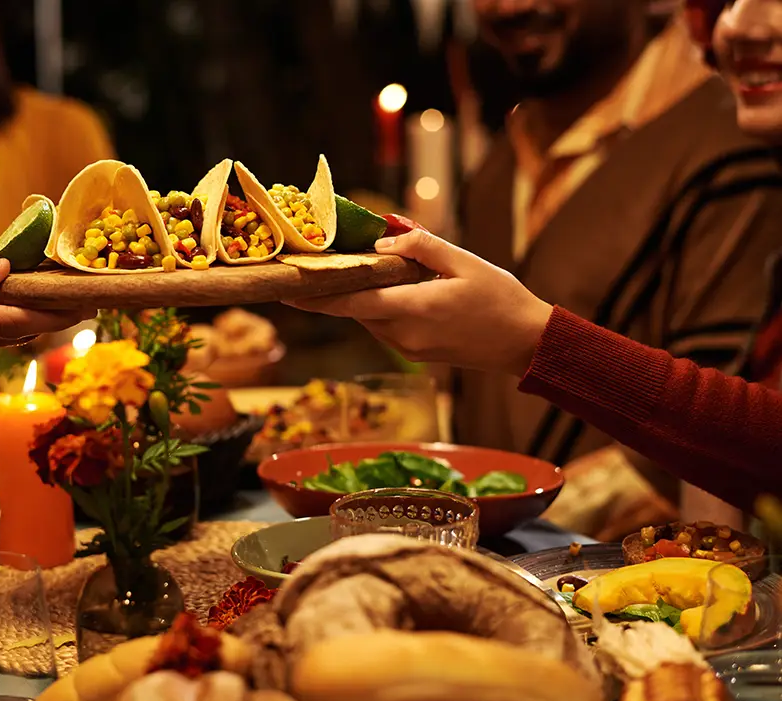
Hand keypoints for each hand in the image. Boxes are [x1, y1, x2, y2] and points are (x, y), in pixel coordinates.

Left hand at [285, 229, 553, 376]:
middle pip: (356, 308)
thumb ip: (421, 247)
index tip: (285, 290)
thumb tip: (383, 237)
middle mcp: (403, 335)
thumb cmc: (501, 300)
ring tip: (363, 265)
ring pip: (369, 316)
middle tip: (320, 262)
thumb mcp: (465, 262)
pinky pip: (385, 325)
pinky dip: (381, 305)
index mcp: (414, 310)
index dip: (315, 297)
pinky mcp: (415, 353)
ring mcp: (408, 348)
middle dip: (339, 287)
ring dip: (364, 294)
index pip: (351, 303)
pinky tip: (394, 286)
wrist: (525, 344)